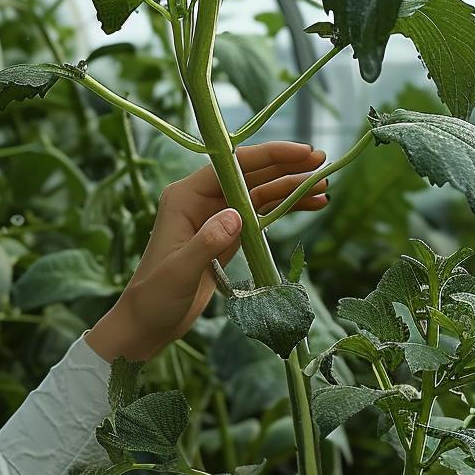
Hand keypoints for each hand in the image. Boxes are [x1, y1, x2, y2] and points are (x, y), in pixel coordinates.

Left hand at [86, 140, 329, 362]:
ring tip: (325, 186)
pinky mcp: (228, 234)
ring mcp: (216, 216)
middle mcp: (200, 199)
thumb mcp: (180, 271)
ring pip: (259, 193)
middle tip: (323, 162)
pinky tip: (312, 205)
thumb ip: (206, 243)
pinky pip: (261, 214)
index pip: (230, 166)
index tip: (301, 152)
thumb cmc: (155, 296)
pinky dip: (285, 209)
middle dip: (285, 166)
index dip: (267, 156)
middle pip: (249, 174)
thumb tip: (237, 215)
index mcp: (184, 197)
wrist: (149, 321)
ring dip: (291, 188)